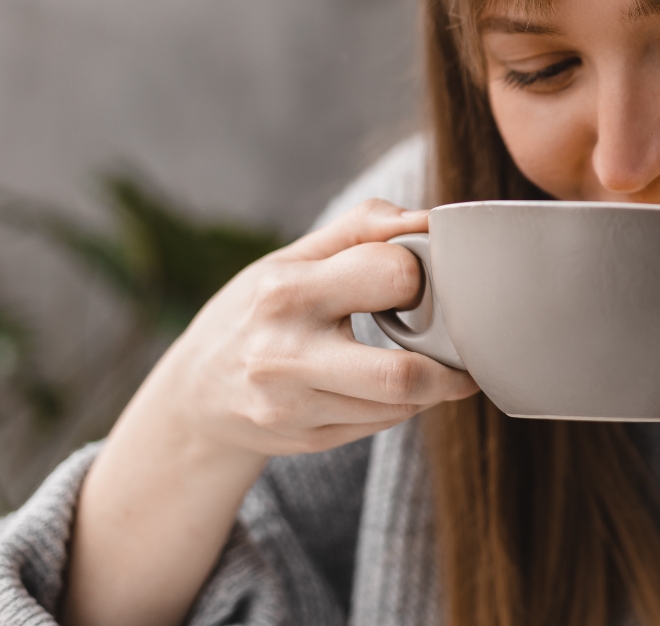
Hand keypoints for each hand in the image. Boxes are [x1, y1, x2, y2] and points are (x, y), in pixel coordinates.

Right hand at [65, 199, 476, 625]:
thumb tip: (430, 218)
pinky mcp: (308, 441)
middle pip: (401, 373)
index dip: (422, 272)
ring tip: (429, 362)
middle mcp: (286, 356)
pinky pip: (385, 423)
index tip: (428, 278)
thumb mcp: (294, 258)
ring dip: (432, 384)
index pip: (392, 274)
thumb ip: (363, 228)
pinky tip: (390, 385)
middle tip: (462, 346)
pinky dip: (403, 403)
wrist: (194, 396)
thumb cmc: (257, 312)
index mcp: (287, 292)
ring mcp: (294, 408)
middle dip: (449, 363)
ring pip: (402, 404)